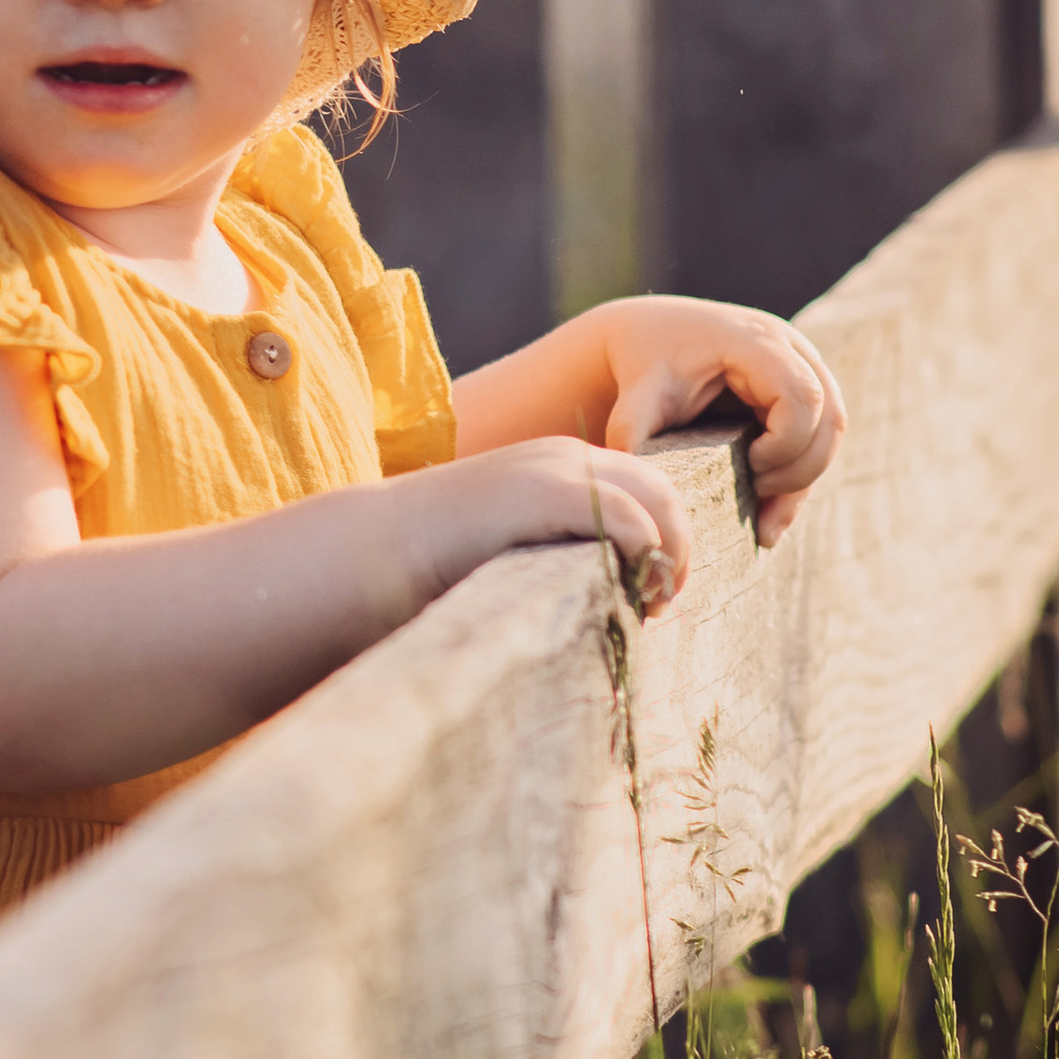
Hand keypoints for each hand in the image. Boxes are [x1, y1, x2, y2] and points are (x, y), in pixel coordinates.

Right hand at [389, 436, 693, 617]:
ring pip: (659, 501)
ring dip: (672, 554)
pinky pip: (630, 518)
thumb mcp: (514, 542)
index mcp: (558, 462)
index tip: (653, 588)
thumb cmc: (435, 559)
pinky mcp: (548, 494)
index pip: (644, 485)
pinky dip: (648, 556)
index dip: (665, 535)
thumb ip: (560, 549)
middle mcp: (566, 455)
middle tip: (664, 599)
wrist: (379, 544)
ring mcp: (557, 469)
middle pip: (664, 490)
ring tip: (654, 603)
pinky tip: (636, 595)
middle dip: (680, 546)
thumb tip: (608, 593)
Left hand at [599, 296, 846, 545]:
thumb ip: (631, 429)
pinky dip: (799, 475)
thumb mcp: (637, 394)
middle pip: (829, 417)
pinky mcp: (802, 386)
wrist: (649, 336)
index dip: (786, 444)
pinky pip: (821, 434)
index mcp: (754, 341)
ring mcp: (802, 363)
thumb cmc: (644, 364)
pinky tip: (770, 517)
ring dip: (804, 479)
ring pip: (832, 429)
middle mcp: (788, 346)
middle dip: (800, 470)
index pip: (802, 397)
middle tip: (755, 499)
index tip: (748, 468)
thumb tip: (630, 482)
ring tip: (766, 524)